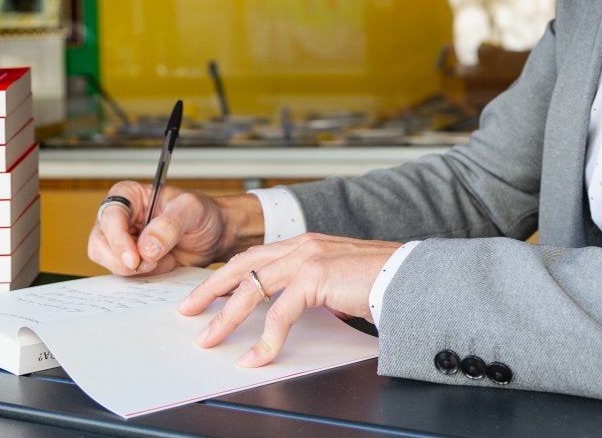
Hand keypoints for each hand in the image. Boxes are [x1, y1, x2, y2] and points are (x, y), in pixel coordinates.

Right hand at [88, 182, 260, 275]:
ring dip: (135, 269)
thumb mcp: (192, 210)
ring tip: (164, 260)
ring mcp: (122, 240)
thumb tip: (146, 248)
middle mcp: (120, 217)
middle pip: (100, 243)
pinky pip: (122, 274)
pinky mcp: (130, 260)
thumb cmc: (203, 214)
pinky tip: (164, 265)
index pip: (110, 216)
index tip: (134, 258)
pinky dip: (142, 276)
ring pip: (108, 261)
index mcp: (129, 195)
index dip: (117, 239)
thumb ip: (169, 225)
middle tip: (152, 263)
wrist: (216, 235)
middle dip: (124, 259)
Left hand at [179, 233, 399, 366]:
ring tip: (209, 339)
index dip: (227, 276)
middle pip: (242, 265)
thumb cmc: (384, 284)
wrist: (413, 278)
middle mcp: (302, 244)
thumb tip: (290, 313)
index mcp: (306, 243)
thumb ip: (313, 290)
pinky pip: (279, 313)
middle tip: (188, 311)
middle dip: (210, 290)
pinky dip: (265, 340)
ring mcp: (308, 257)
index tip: (206, 294)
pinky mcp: (316, 276)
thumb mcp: (337, 284)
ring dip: (226, 317)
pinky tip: (257, 357)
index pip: (254, 256)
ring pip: (252, 288)